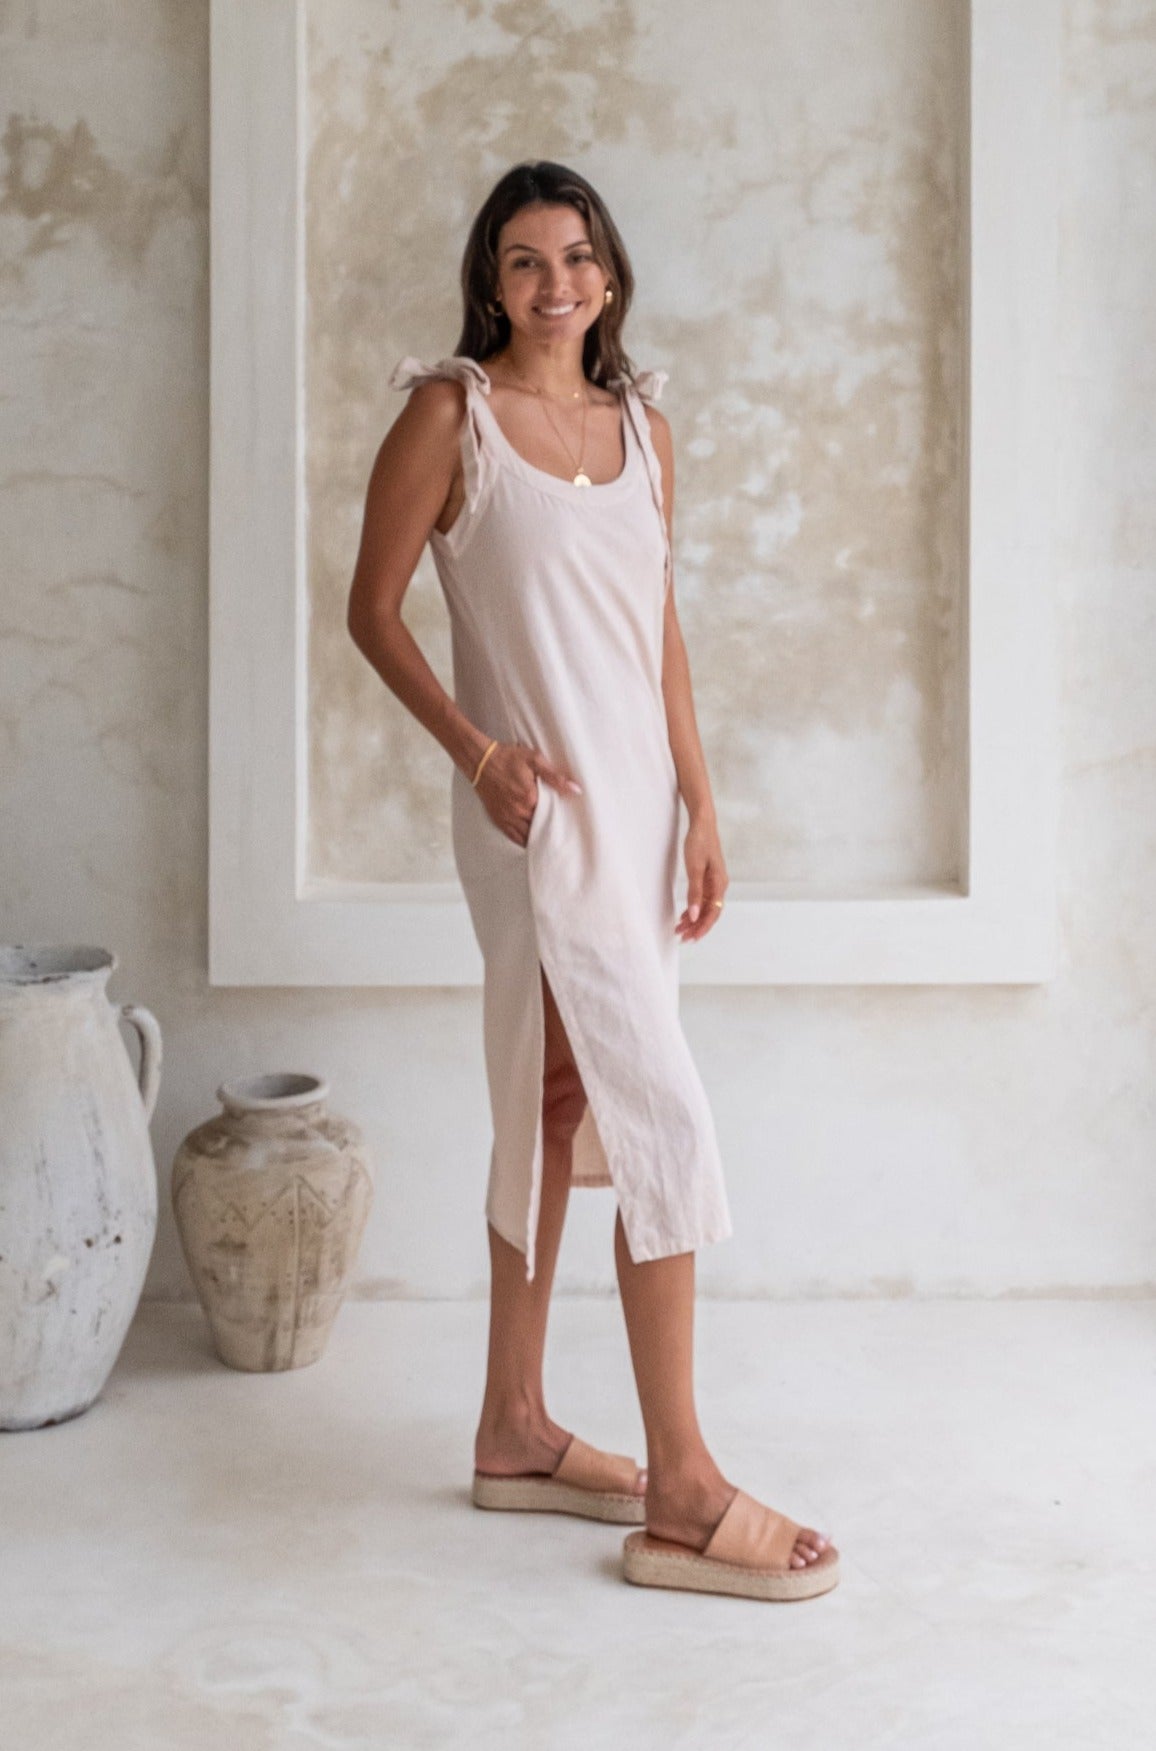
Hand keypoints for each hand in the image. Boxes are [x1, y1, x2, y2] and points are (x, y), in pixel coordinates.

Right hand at [475, 741, 582, 846]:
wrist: (480, 761)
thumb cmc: (507, 758)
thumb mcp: (534, 760)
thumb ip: (555, 777)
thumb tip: (576, 790)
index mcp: (530, 797)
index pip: (552, 816)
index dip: (561, 819)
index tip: (569, 823)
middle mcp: (518, 811)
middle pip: (540, 828)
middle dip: (550, 830)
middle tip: (562, 834)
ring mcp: (507, 817)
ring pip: (527, 836)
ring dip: (538, 837)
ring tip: (549, 840)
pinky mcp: (498, 819)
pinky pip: (513, 837)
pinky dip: (523, 841)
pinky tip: (531, 842)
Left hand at [676, 811, 727, 941]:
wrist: (702, 824)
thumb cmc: (699, 843)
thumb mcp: (694, 869)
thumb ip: (694, 893)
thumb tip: (694, 915)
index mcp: (720, 884)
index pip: (713, 913)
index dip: (702, 927)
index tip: (691, 937)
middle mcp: (720, 885)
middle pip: (710, 913)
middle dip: (697, 927)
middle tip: (682, 937)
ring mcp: (714, 882)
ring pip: (705, 907)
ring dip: (694, 919)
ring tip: (680, 929)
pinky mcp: (707, 878)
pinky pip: (702, 899)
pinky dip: (693, 908)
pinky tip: (684, 915)